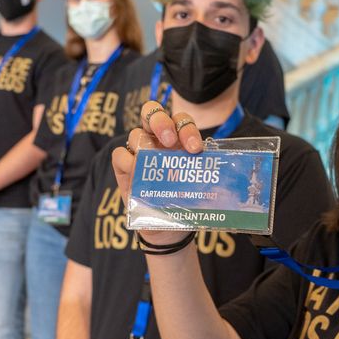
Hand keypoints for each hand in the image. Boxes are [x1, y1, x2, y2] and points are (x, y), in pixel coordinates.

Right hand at [111, 99, 202, 243]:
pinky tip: (135, 172)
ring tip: (152, 164)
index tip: (194, 149)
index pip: (181, 120)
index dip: (187, 128)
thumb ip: (203, 177)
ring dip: (144, 145)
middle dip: (161, 121)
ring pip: (136, 134)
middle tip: (170, 142)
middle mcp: (157, 140)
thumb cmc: (185, 201)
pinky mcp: (123, 167)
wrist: (168, 227)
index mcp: (178, 138)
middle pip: (152, 111)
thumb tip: (218, 182)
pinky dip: (127, 161)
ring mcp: (138, 152)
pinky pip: (120, 154)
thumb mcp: (199, 187)